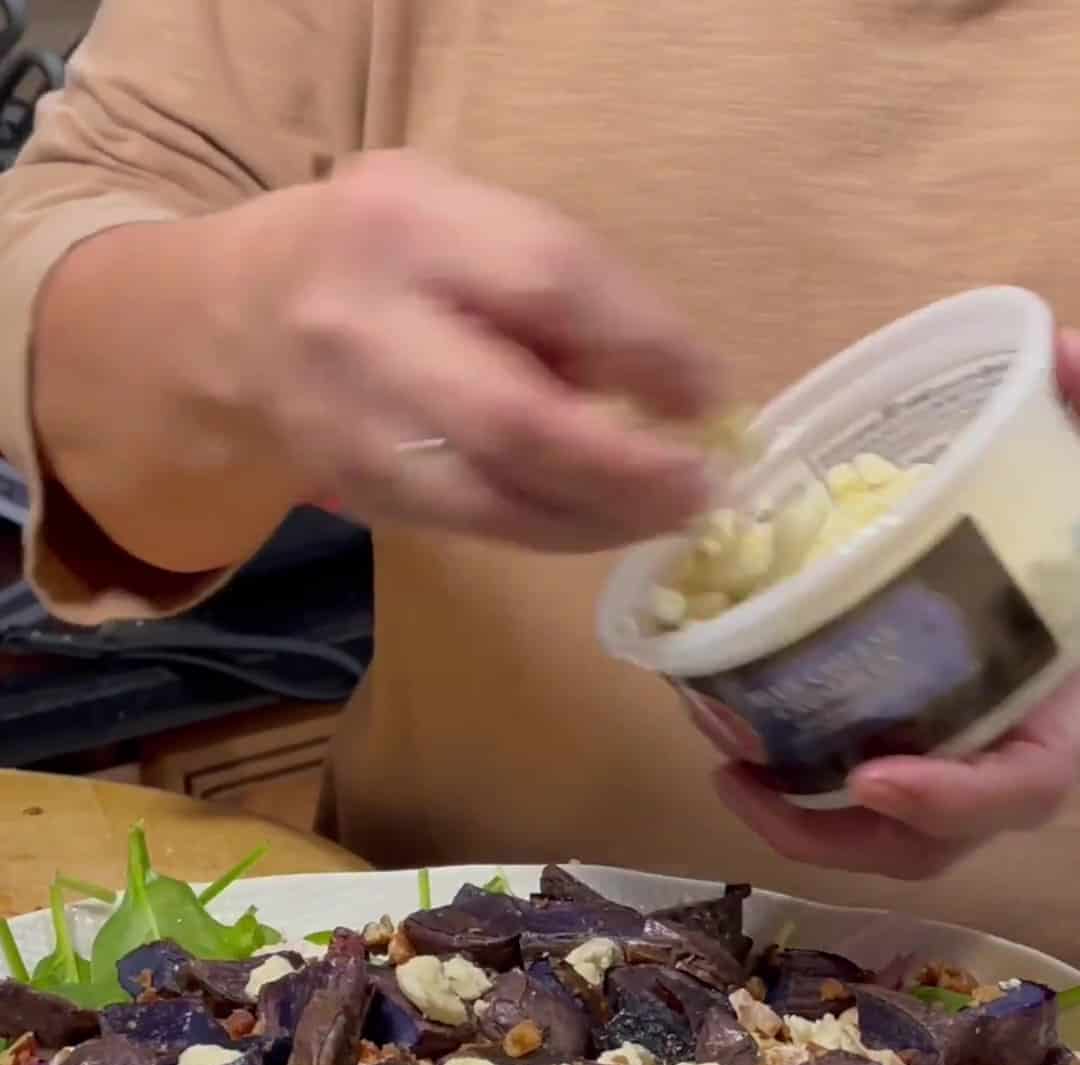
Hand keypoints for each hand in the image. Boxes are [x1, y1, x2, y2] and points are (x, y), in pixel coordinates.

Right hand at [239, 150, 716, 549]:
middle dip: (625, 468)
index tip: (710, 393)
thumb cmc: (386, 258)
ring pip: (495, 496)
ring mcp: (357, 422)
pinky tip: (603, 521)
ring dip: (599, 518)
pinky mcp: (361, 492)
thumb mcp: (464, 220)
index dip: (644, 346)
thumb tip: (663, 380)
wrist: (236, 321)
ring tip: (668, 515)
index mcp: (412, 223)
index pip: (548, 282)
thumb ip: (551, 281)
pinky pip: (476, 525)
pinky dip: (554, 529)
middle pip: (515, 419)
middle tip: (698, 489)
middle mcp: (370, 325)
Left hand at [697, 331, 1079, 879]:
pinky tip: (727, 739)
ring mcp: (948, 769)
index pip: (1023, 788)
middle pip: (927, 843)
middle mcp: (1002, 757)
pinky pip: (844, 800)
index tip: (877, 778)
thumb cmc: (1062, 547)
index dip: (954, 799)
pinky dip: (788, 789)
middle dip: (834, 832)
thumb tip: (1066, 356)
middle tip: (749, 780)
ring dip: (794, 821)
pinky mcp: (899, 755)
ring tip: (723, 765)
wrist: (1051, 575)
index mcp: (1058, 717)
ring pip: (875, 838)